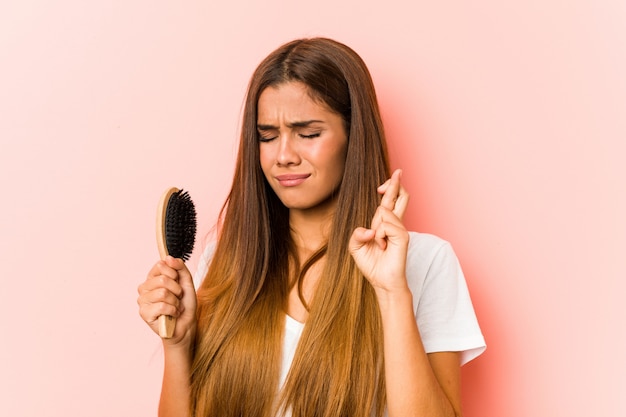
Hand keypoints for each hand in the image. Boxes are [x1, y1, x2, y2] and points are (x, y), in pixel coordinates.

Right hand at [137, 256, 196, 345]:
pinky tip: (172, 314)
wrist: (186, 325)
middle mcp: (144, 288)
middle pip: (162, 279)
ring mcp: (142, 301)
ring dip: (175, 302)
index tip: (178, 282)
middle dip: (177, 289)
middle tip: (178, 297)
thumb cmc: (184, 304)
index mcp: (152, 278)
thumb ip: (180, 267)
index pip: (160, 265)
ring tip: (175, 306)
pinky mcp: (144, 313)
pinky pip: (162, 306)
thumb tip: (168, 258)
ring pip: (162, 293)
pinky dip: (173, 311)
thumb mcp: (186, 282)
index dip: (174, 273)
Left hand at [349, 169, 409, 292]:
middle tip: (398, 171)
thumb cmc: (371, 264)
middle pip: (399, 197)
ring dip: (376, 226)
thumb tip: (369, 229)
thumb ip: (356, 234)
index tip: (386, 181)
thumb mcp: (355, 247)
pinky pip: (388, 225)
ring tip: (378, 243)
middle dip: (396, 183)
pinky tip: (382, 245)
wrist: (381, 281)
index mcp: (384, 224)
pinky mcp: (403, 237)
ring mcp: (400, 230)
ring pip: (387, 210)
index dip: (389, 188)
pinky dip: (380, 234)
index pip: (389, 201)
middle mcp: (394, 224)